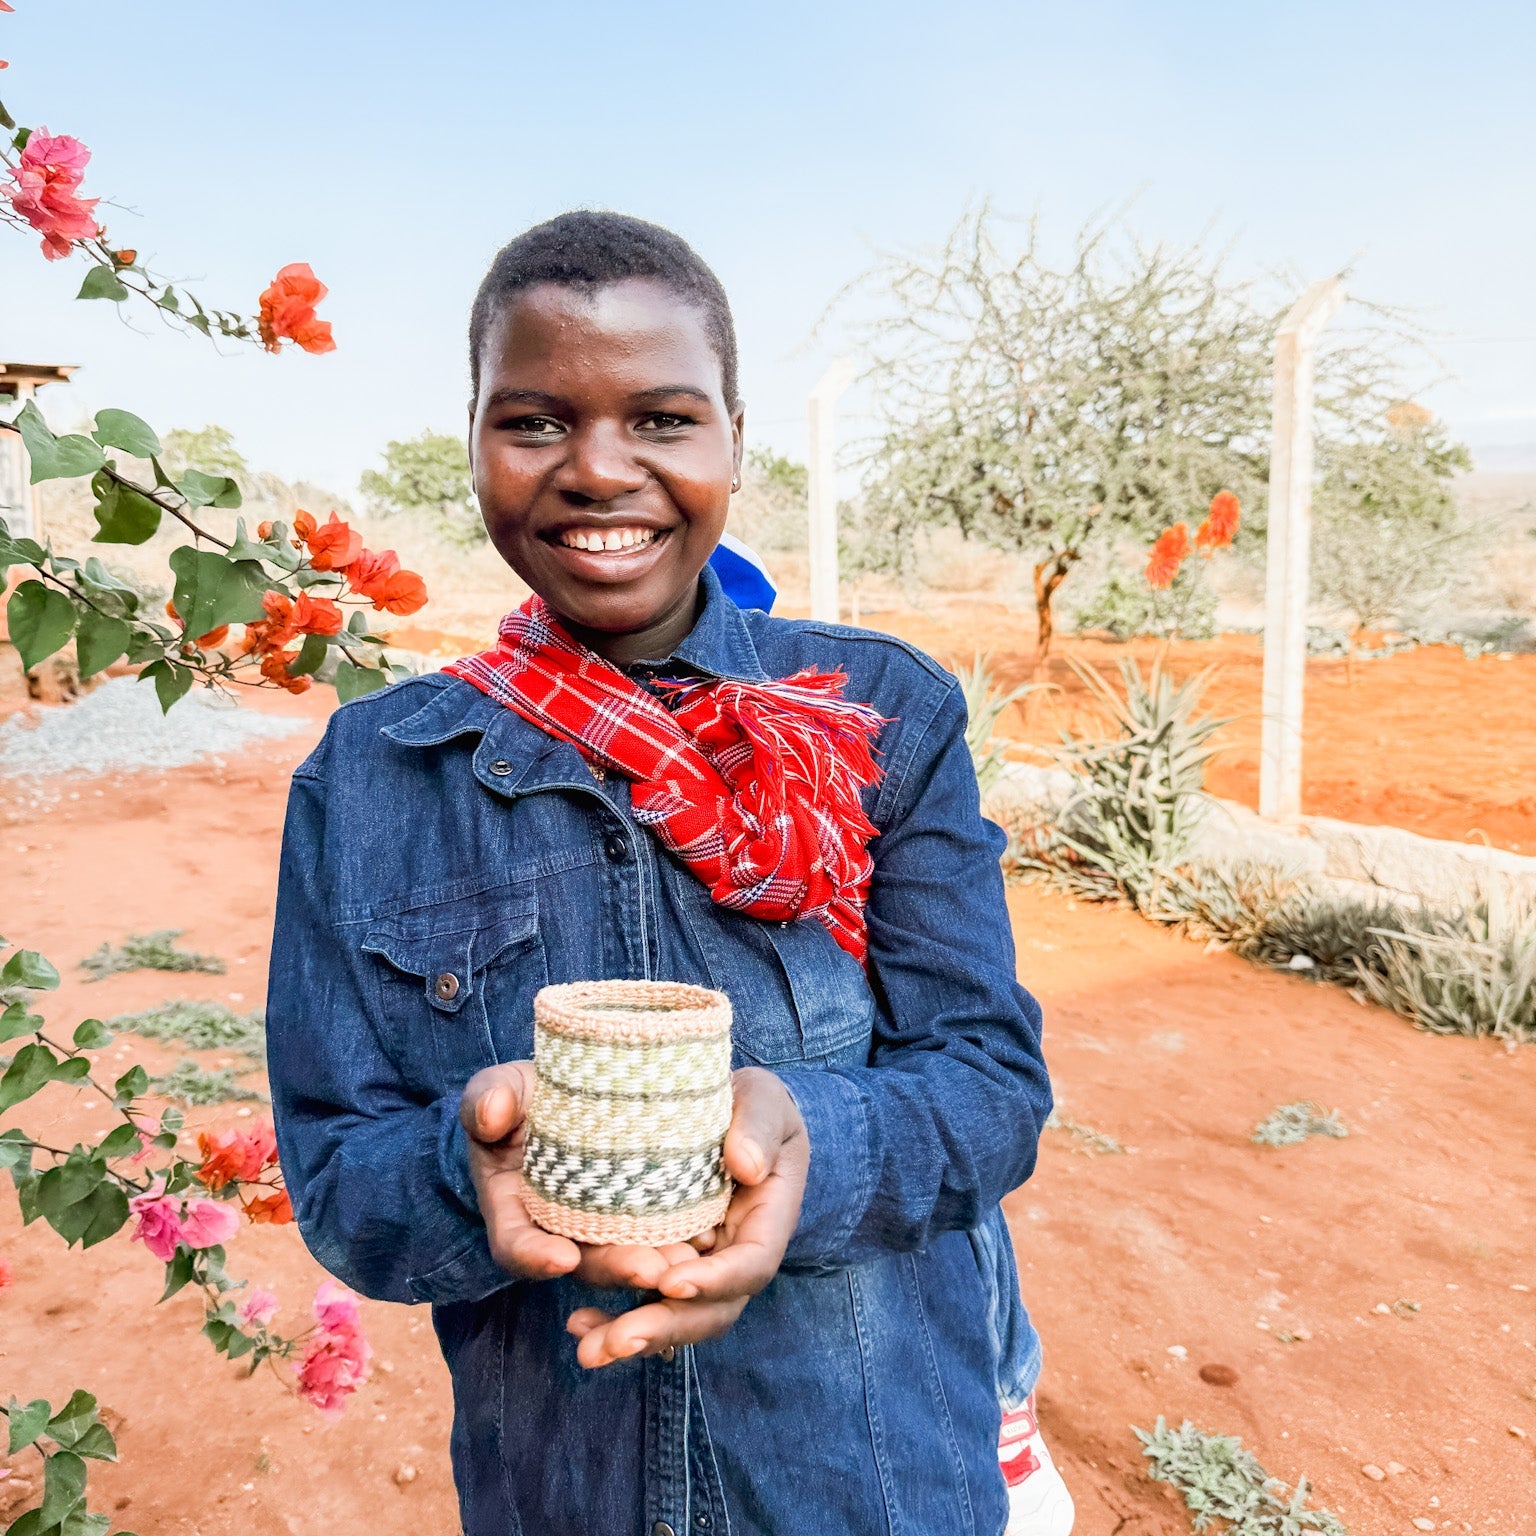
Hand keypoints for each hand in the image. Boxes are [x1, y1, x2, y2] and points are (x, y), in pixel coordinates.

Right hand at [460, 1063, 704, 1289]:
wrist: (573, 1089)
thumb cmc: (525, 1093)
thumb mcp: (501, 1086)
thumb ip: (489, 1096)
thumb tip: (492, 1113)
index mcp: (513, 1207)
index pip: (514, 1244)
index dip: (533, 1256)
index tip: (561, 1258)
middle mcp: (558, 1229)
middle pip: (584, 1263)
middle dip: (616, 1268)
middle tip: (653, 1268)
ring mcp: (601, 1226)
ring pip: (628, 1257)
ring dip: (659, 1263)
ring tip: (691, 1259)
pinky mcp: (642, 1212)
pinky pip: (660, 1235)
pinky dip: (682, 1239)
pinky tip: (712, 1236)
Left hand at [565, 1066, 808, 1368]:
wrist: (727, 1112)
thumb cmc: (752, 1103)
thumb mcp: (764, 1099)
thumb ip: (760, 1127)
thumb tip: (747, 1166)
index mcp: (767, 1220)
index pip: (751, 1264)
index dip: (716, 1281)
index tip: (672, 1282)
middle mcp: (734, 1255)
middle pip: (710, 1310)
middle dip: (665, 1327)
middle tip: (617, 1342)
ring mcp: (700, 1264)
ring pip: (674, 1315)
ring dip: (631, 1337)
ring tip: (588, 1348)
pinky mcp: (664, 1261)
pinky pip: (644, 1299)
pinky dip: (613, 1317)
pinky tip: (578, 1324)